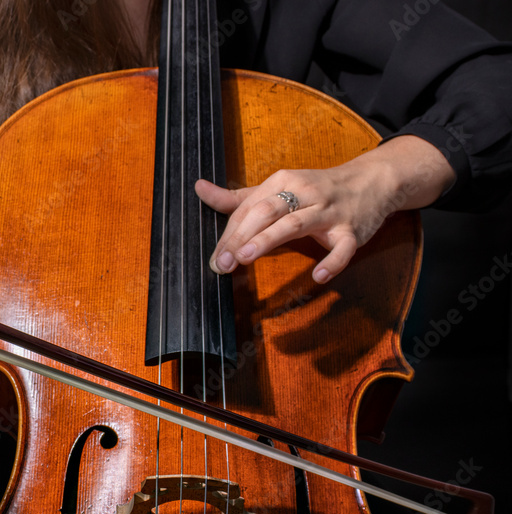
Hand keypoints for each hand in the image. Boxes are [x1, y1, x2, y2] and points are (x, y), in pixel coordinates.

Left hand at [197, 135, 455, 282]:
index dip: (230, 233)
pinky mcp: (352, 230)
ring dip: (269, 240)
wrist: (372, 180)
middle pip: (267, 212)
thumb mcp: (276, 188)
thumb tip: (199, 188)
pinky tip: (317, 275)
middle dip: (242, 236)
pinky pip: (343, 247)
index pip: (249, 208)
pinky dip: (332, 261)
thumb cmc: (315, 189)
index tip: (215, 258)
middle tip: (223, 261)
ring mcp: (329, 212)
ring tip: (246, 257)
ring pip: (296, 224)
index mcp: (282, 182)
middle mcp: (304, 193)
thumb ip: (237, 197)